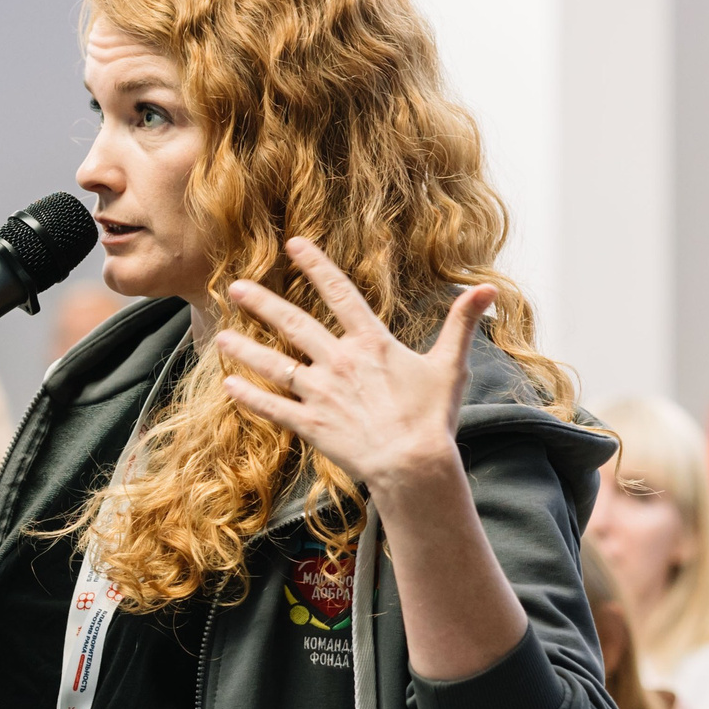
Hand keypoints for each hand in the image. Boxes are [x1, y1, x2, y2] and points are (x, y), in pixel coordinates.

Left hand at [214, 237, 493, 500]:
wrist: (413, 464)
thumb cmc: (433, 417)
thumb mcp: (450, 366)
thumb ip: (462, 324)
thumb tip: (488, 289)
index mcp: (371, 343)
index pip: (340, 293)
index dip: (316, 266)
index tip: (293, 244)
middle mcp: (339, 362)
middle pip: (294, 324)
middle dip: (263, 303)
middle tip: (235, 287)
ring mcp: (320, 393)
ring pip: (274, 364)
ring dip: (245, 350)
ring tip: (221, 337)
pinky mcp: (310, 424)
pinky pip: (272, 407)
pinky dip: (249, 397)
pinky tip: (228, 386)